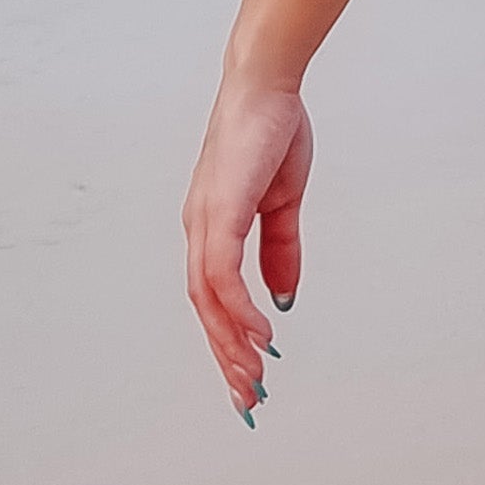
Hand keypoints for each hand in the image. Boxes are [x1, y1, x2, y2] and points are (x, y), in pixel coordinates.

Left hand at [182, 75, 311, 421]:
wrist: (267, 86)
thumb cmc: (273, 132)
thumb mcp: (284, 201)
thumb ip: (282, 249)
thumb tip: (284, 298)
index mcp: (214, 226)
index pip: (216, 297)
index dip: (230, 338)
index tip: (250, 373)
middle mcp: (200, 231)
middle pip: (206, 310)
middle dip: (227, 357)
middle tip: (248, 398)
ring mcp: (204, 223)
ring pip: (209, 301)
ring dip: (231, 343)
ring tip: (255, 376)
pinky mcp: (218, 213)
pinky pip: (222, 275)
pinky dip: (238, 309)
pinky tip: (261, 332)